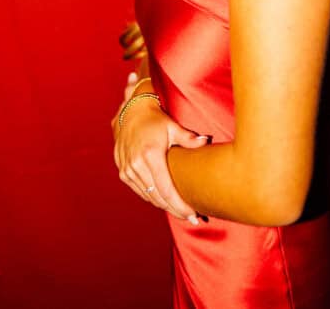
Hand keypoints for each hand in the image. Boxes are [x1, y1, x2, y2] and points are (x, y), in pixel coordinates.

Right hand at [112, 72, 207, 222]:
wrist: (130, 112)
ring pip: (148, 196)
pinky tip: (165, 202)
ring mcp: (127, 170)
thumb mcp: (172, 127)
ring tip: (182, 213)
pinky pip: (140, 191)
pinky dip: (153, 198)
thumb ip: (189, 138)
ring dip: (165, 206)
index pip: (166, 189)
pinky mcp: (123, 172)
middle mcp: (136, 165)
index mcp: (150, 155)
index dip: (180, 205)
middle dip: (175, 210)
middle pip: (158, 197)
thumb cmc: (155, 120)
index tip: (193, 214)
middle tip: (193, 218)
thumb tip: (206, 141)